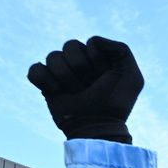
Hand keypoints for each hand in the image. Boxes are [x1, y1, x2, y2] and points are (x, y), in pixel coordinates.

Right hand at [27, 37, 143, 142]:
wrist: (97, 127)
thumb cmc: (115, 104)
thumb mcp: (132, 78)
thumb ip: (122, 51)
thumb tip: (92, 41)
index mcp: (98, 58)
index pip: (90, 44)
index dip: (97, 61)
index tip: (104, 77)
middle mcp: (78, 62)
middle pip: (70, 46)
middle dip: (82, 69)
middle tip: (89, 86)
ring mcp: (60, 72)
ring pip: (53, 56)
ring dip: (66, 78)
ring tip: (76, 93)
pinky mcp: (45, 84)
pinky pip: (35, 70)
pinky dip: (46, 82)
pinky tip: (57, 93)